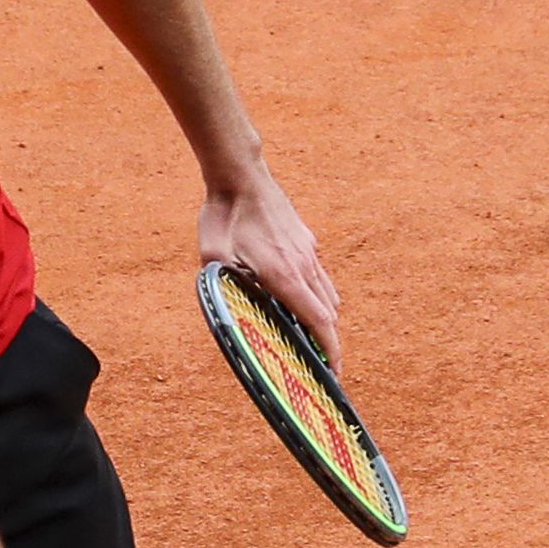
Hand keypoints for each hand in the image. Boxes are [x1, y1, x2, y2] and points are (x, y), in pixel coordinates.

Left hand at [200, 173, 340, 358]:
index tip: (335, 372)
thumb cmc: (224, 216)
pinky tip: (300, 300)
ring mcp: (308, 251)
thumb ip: (224, 288)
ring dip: (325, 318)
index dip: (330, 350)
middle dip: (330, 341)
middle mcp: (303, 265)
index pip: (318, 320)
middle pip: (329, 312)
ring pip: (328, 294)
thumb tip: (229, 314)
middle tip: (323, 364)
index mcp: (283, 274)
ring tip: (314, 337)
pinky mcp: (306, 240)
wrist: (240, 175)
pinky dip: (318, 295)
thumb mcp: (213, 258)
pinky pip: (320, 275)